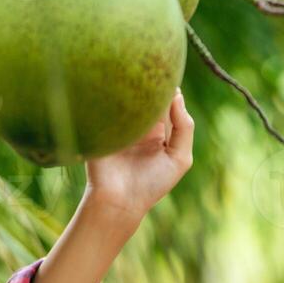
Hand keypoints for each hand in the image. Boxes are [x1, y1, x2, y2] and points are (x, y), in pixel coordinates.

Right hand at [83, 87, 193, 218]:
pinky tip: (120, 95)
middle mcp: (138, 120)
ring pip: (125, 93)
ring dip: (131, 87)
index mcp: (158, 127)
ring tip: (138, 87)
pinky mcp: (99, 123)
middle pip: (146, 92)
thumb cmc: (152, 184)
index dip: (169, 89)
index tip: (169, 83)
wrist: (119, 201)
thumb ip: (184, 128)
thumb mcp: (179, 159)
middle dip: (150, 85)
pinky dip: (112, 95)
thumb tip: (177, 95)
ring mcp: (118, 120)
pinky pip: (105, 101)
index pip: (166, 99)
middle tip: (152, 81)